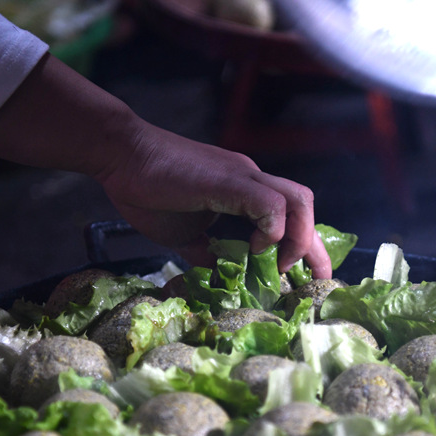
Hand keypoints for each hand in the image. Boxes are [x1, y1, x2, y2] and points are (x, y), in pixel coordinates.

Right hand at [0, 54, 330, 276]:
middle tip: (310, 280)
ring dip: (298, 238)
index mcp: (245, 191)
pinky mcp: (230, 181)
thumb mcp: (183, 235)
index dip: (306, 246)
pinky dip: (272, 229)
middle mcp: (253, 180)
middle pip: (305, 206)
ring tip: (280, 265)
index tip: (310, 278)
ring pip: (298, 200)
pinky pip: (270, 204)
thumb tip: (221, 275)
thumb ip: (207, 252)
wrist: (120, 155)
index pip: (291, 216)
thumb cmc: (146, 190)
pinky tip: (255, 248)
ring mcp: (244, 177)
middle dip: (314, 247)